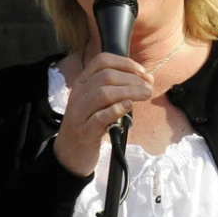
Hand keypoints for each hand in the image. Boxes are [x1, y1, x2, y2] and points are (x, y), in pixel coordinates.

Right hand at [53, 52, 153, 176]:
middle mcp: (78, 95)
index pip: (101, 61)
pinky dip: (116, 109)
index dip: (125, 63)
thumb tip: (146, 80)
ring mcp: (79, 114)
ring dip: (129, 91)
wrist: (68, 155)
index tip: (142, 72)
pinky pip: (99, 117)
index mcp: (82, 83)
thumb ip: (117, 90)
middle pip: (105, 76)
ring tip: (145, 95)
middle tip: (149, 87)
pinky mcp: (84, 133)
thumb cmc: (89, 125)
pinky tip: (129, 106)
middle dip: (132, 79)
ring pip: (103, 93)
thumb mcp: (98, 103)